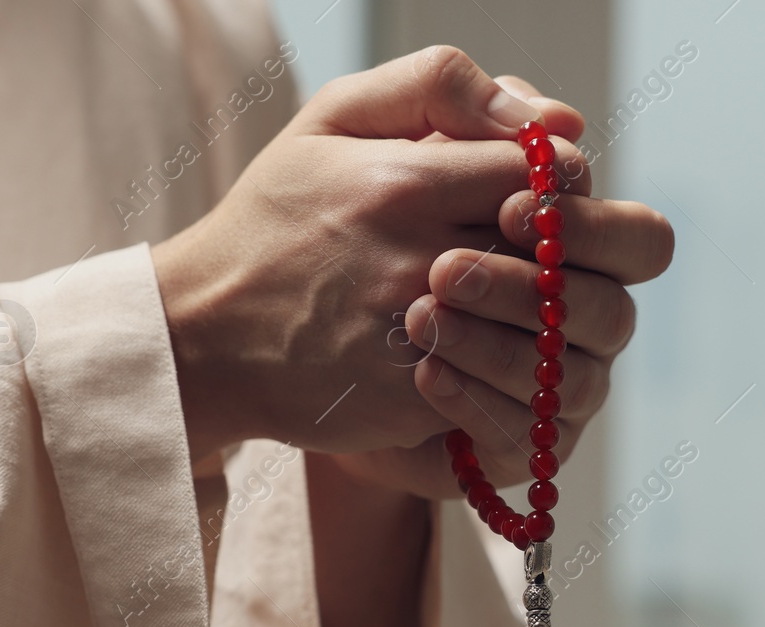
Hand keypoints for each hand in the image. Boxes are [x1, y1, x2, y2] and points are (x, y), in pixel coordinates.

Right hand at [152, 47, 587, 459]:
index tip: (536, 192)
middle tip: (534, 250)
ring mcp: (421, 338)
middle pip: (552, 252)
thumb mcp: (331, 119)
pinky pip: (505, 385)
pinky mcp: (419, 400)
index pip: (543, 175)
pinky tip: (476, 351)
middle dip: (558, 249)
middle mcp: (418, 260)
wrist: (205, 337)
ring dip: (538, 313)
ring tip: (509, 302)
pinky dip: (505, 370)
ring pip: (540, 325)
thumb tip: (549, 117)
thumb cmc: (275, 220)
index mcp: (404, 182)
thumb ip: (439, 87)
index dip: (558, 183)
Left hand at [333, 78, 676, 498]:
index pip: (636, 238)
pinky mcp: (511, 444)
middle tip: (447, 269)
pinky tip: (421, 373)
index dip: (586, 225)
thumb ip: (450, 94)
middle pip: (615, 312)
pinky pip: (526, 437)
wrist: (258, 325)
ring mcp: (549, 388)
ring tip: (419, 319)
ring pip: (570, 379)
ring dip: (498, 347)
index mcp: (567, 243)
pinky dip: (476, 402)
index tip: (509, 208)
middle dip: (540, 289)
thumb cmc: (327, 219)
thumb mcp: (360, 130)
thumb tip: (558, 118)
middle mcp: (575, 318)